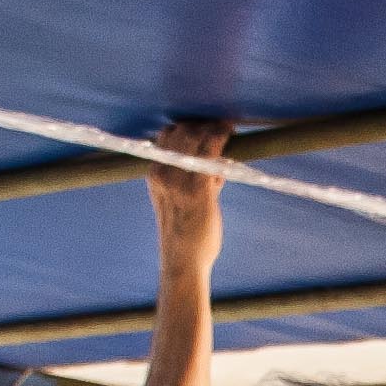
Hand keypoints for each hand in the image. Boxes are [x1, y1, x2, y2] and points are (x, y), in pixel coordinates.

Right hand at [146, 118, 229, 262]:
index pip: (166, 136)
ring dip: (215, 129)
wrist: (183, 261)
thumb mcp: (178, 200)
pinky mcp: (198, 189)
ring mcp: (179, 181)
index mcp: (155, 175)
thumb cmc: (185, 233)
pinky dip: (222, 139)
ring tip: (228, 129)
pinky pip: (211, 152)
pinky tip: (230, 136)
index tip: (206, 126)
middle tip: (222, 125)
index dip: (187, 126)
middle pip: (181, 131)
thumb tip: (217, 161)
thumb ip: (195, 179)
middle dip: (203, 124)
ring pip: (196, 137)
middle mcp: (162, 174)